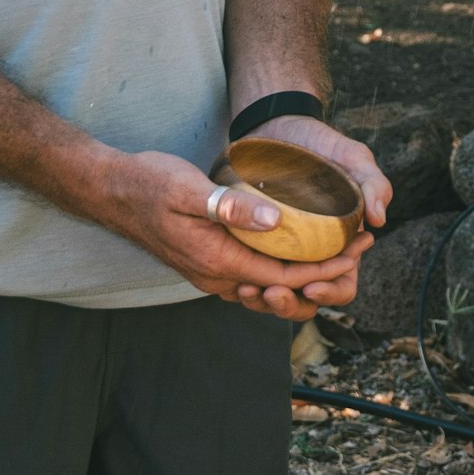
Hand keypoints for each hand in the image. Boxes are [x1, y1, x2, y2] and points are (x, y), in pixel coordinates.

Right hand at [81, 145, 370, 322]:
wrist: (111, 191)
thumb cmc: (148, 183)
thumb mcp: (188, 187)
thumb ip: (231, 206)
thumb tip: (276, 221)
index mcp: (217, 261)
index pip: (286, 276)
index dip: (328, 265)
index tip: (360, 247)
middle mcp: (216, 277)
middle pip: (283, 291)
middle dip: (326, 275)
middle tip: (362, 248)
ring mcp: (211, 274)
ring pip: (270, 289)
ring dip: (308, 275)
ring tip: (343, 250)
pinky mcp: (209, 264)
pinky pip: (255, 278)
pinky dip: (284, 270)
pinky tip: (302, 248)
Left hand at [240, 111, 392, 317]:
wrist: (278, 130)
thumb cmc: (322, 145)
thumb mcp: (354, 159)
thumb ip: (373, 185)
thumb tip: (378, 220)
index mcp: (342, 245)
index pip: (343, 285)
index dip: (330, 293)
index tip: (310, 287)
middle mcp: (313, 256)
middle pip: (307, 301)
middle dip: (290, 305)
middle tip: (271, 292)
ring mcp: (284, 254)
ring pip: (277, 295)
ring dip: (263, 301)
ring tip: (247, 289)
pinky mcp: (257, 248)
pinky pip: (252, 278)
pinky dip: (245, 285)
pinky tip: (233, 280)